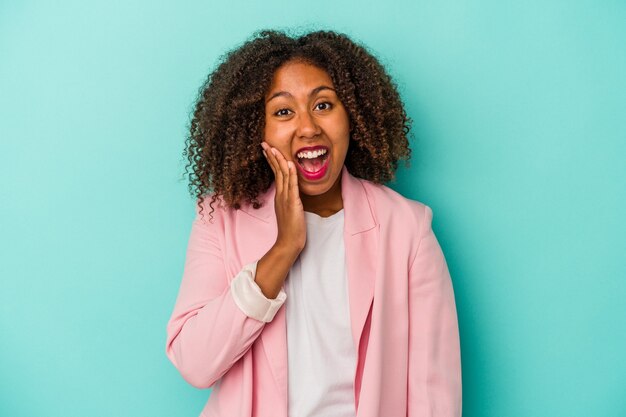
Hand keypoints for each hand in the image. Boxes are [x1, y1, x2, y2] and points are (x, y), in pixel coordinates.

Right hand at [261, 141, 305, 255]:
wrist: (289, 243)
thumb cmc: (290, 229)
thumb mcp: (288, 210)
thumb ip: (288, 199)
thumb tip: (291, 192)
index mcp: (280, 195)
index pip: (276, 173)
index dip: (272, 160)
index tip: (268, 149)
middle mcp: (281, 194)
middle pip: (276, 171)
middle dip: (271, 156)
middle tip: (264, 143)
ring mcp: (286, 198)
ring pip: (282, 175)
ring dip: (279, 160)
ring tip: (274, 148)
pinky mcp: (293, 203)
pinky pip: (292, 186)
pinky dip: (291, 173)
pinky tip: (290, 163)